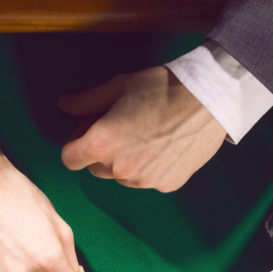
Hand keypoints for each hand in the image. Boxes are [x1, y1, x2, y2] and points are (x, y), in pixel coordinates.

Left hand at [58, 66, 226, 192]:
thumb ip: (86, 100)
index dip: (76, 143)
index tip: (90, 130)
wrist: (209, 98)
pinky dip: (151, 167)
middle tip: (122, 126)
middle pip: (95, 168)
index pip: (69, 159)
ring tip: (146, 134)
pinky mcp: (167, 185)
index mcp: (102, 144)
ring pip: (122, 176)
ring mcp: (145, 181)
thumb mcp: (119, 86)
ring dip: (126, 161)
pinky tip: (164, 145)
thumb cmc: (163, 88)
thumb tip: (64, 104)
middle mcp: (120, 169)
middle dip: (102, 151)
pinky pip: (148, 180)